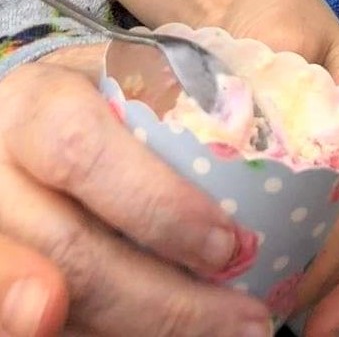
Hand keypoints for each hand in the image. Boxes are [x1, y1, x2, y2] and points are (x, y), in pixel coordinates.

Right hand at [0, 47, 275, 336]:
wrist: (16, 139)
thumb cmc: (91, 104)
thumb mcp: (119, 80)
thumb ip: (172, 97)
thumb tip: (261, 128)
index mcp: (34, 108)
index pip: (82, 152)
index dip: (157, 204)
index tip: (227, 245)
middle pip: (70, 253)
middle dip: (165, 301)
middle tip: (246, 321)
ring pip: (56, 307)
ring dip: (145, 333)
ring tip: (225, 335)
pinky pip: (58, 330)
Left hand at [216, 0, 338, 334]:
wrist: (246, 4)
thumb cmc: (276, 9)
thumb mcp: (284, 23)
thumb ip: (280, 51)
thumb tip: (262, 106)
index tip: (321, 325)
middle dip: (308, 296)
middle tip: (244, 311)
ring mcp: (315, 185)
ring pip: (309, 259)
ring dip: (278, 288)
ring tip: (222, 300)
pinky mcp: (277, 193)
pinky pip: (273, 243)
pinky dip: (249, 266)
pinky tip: (204, 271)